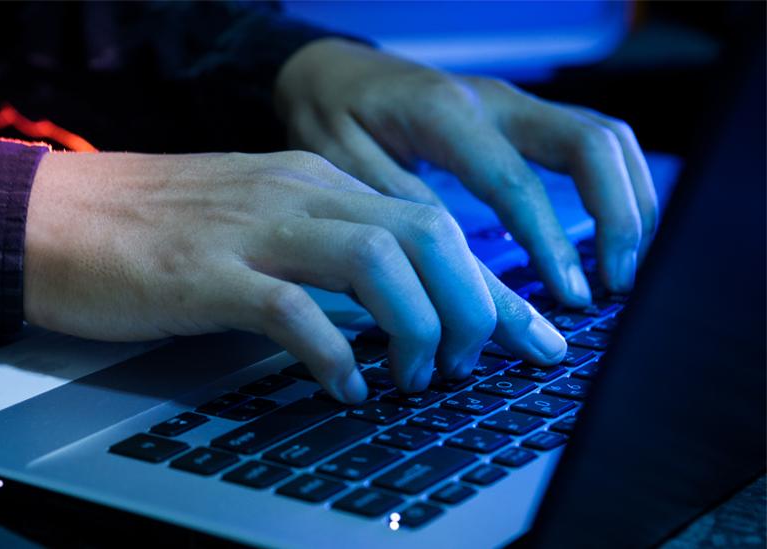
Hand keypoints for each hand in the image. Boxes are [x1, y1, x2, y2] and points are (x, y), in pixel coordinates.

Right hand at [24, 151, 565, 402]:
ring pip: (379, 262)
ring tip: (410, 378)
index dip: (493, 283)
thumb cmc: (152, 228)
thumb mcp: (257, 220)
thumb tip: (390, 297)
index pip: (432, 221)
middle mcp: (296, 192)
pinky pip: (296, 311)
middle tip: (466, 364)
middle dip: (472, 305)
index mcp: (314, 179)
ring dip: (415, 327)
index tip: (530, 333)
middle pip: (427, 234)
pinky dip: (335, 356)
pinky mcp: (207, 275)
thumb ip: (321, 244)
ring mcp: (253, 230)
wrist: (52, 217)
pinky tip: (343, 388)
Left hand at [275, 38, 657, 305]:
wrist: (330, 71)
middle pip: (590, 144)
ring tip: (622, 267)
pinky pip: (590, 140)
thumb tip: (456, 268)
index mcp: (445, 114)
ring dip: (629, 200)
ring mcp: (514, 102)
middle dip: (618, 216)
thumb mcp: (344, 167)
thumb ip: (400, 209)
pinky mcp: (520, 115)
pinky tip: (612, 231)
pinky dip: (614, 185)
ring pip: (604, 136)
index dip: (550, 245)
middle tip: (615, 284)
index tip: (569, 299)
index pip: (517, 183)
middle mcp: (493, 100)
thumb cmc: (330, 117)